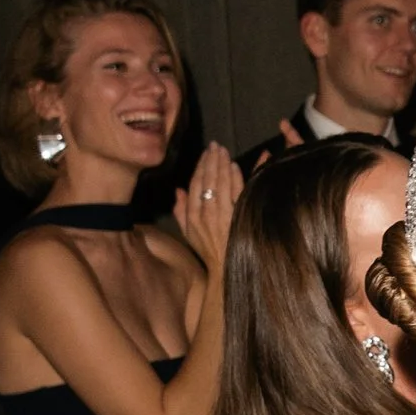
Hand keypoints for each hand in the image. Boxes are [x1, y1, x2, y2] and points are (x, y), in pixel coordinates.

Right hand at [176, 141, 242, 269]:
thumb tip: (178, 190)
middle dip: (212, 160)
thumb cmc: (208, 250)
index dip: (200, 166)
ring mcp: (222, 214)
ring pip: (221, 182)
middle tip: (216, 145)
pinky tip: (235, 166)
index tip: (205, 154)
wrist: (226, 268)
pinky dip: (235, 177)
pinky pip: (236, 192)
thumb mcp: (188, 233)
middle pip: (208, 179)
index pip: (195, 184)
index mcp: (192, 215)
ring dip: (222, 164)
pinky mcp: (237, 216)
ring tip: (224, 151)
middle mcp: (206, 213)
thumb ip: (180, 210)